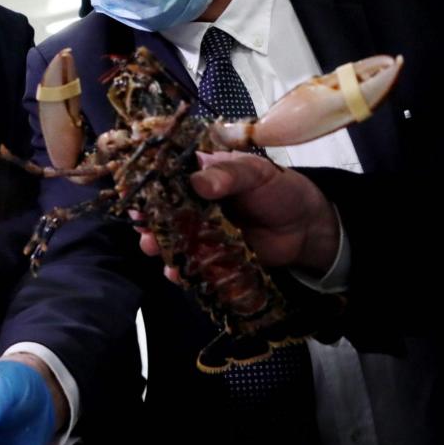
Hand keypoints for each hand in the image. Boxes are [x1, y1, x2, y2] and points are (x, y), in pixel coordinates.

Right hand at [136, 152, 340, 277]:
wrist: (306, 226)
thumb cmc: (279, 189)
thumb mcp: (254, 172)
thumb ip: (227, 175)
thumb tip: (198, 182)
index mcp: (200, 175)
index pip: (167, 178)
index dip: (149, 186)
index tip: (136, 196)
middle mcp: (194, 203)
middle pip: (162, 211)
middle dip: (148, 221)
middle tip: (142, 228)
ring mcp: (202, 231)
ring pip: (172, 238)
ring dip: (160, 245)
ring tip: (153, 249)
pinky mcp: (213, 256)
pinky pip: (191, 263)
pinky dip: (181, 269)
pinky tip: (176, 272)